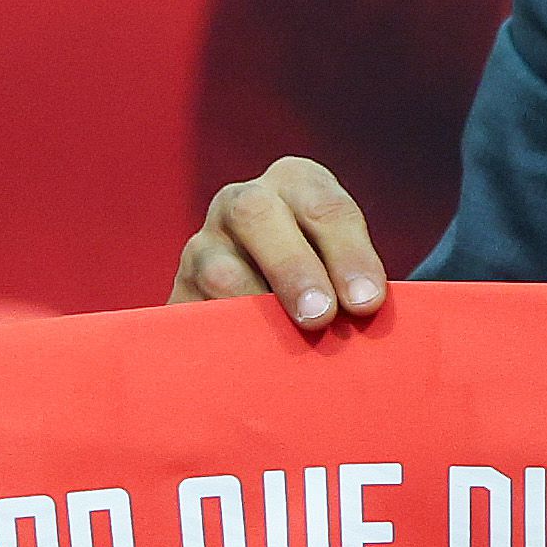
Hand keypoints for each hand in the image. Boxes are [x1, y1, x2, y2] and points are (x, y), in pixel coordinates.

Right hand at [170, 155, 388, 328]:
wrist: (263, 316)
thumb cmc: (326, 287)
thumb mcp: (343, 267)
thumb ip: (355, 283)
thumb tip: (363, 315)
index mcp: (295, 184)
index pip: (324, 206)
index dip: (349, 253)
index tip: (366, 303)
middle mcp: (242, 203)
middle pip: (256, 215)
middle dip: (292, 268)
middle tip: (321, 317)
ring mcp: (203, 246)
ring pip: (219, 270)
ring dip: (256, 309)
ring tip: (285, 347)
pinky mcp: (180, 294)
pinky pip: (194, 316)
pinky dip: (224, 339)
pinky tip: (251, 362)